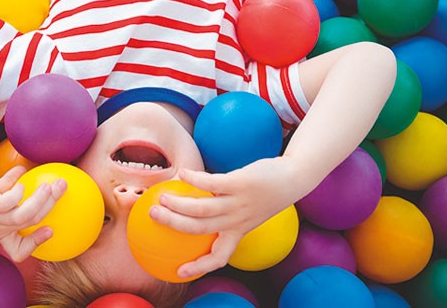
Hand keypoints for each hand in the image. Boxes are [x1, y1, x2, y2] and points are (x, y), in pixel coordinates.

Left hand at [0, 166, 66, 261]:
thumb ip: (7, 186)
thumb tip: (24, 171)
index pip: (19, 251)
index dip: (36, 244)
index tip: (51, 229)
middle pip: (31, 222)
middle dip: (50, 205)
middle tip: (62, 186)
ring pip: (22, 216)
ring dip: (40, 200)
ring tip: (49, 185)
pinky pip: (5, 202)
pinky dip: (17, 191)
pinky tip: (20, 179)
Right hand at [149, 156, 309, 278]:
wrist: (293, 179)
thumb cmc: (265, 195)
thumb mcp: (247, 212)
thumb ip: (225, 213)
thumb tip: (193, 207)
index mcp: (238, 231)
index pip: (218, 257)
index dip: (198, 266)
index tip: (179, 272)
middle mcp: (237, 221)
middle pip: (199, 229)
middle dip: (173, 224)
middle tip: (153, 215)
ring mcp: (238, 203)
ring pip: (202, 208)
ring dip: (178, 203)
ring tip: (162, 196)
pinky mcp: (240, 183)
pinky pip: (212, 182)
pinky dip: (194, 178)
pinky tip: (182, 173)